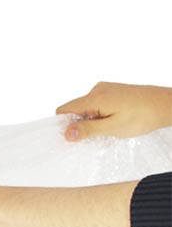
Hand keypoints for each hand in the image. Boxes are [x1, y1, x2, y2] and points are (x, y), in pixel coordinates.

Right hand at [56, 81, 171, 140]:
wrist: (165, 105)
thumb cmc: (142, 116)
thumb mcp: (113, 128)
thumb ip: (88, 130)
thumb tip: (66, 134)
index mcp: (94, 98)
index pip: (64, 110)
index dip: (64, 124)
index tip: (74, 137)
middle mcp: (97, 90)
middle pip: (75, 109)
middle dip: (81, 124)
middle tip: (98, 135)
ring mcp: (105, 89)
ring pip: (86, 108)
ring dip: (92, 120)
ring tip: (110, 128)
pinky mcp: (112, 91)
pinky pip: (97, 104)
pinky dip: (100, 114)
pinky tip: (114, 121)